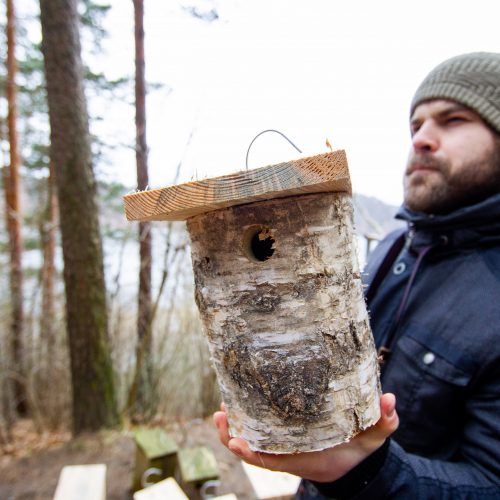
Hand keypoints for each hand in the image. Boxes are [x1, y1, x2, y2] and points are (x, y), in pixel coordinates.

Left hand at [213, 393, 398, 482]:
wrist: (352, 461)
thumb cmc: (358, 450)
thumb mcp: (373, 438)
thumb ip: (383, 421)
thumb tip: (389, 400)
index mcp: (305, 457)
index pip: (274, 459)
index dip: (252, 452)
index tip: (236, 441)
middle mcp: (289, 452)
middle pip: (254, 449)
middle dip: (232, 434)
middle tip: (221, 413)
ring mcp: (283, 444)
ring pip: (251, 440)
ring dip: (232, 427)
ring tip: (221, 407)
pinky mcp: (282, 435)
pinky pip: (258, 432)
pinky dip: (244, 422)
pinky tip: (235, 403)